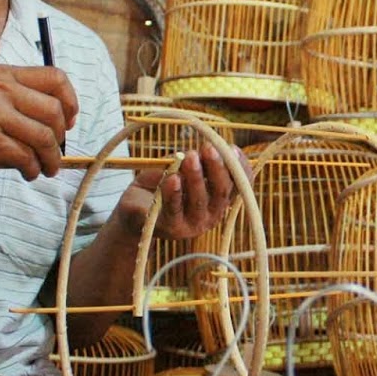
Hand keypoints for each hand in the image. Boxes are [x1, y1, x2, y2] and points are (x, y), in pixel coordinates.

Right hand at [0, 65, 76, 179]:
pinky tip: (28, 173)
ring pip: (43, 137)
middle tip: (55, 153)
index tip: (70, 120)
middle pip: (54, 111)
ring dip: (51, 159)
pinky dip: (32, 169)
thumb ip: (17, 99)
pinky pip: (25, 156)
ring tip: (46, 169)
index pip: (55, 78)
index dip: (71, 101)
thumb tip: (61, 120)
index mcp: (1, 74)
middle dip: (61, 137)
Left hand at [116, 145, 243, 240]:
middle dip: (217, 168)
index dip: (241, 167)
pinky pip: (174, 209)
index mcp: (219, 198)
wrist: (136, 208)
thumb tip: (202, 149)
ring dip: (196, 177)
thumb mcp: (181, 167)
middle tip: (208, 147)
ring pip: (200, 200)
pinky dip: (174, 193)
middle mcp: (212, 214)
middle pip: (222, 192)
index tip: (231, 148)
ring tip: (189, 157)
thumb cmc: (163, 184)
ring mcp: (193, 224)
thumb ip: (194, 160)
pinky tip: (173, 178)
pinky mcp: (171, 228)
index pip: (240, 184)